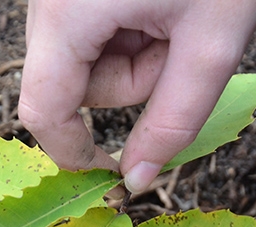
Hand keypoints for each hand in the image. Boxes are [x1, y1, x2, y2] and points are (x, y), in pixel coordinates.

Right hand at [19, 0, 255, 191]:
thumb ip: (173, 122)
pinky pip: (92, 25)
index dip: (74, 153)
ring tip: (180, 17)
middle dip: (130, 84)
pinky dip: (130, 28)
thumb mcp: (211, 46)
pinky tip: (164, 2)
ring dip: (136, 55)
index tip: (113, 174)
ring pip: (85, 56)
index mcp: (68, 13)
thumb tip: (140, 180)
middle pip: (70, 83)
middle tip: (183, 51)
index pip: (43, 111)